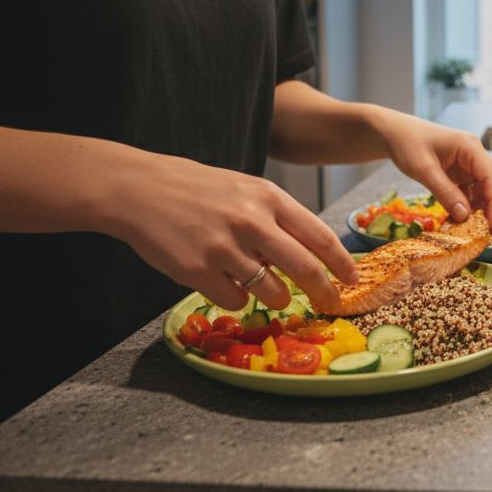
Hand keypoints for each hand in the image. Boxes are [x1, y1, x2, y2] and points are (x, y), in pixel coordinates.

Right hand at [105, 154, 359, 311]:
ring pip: (272, 292)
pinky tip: (225, 283)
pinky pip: (235, 301)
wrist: (139, 189)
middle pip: (305, 269)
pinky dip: (237, 299)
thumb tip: (311, 252)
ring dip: (277, 298)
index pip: (319, 235)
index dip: (341, 262)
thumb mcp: (245, 189)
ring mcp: (224, 247)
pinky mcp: (198, 270)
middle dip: (324, 292)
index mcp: (268, 197)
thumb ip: (277, 216)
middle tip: (330, 303)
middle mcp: (251, 221)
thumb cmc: (197, 190)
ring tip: (267, 289)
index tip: (352, 278)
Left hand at [374, 112, 491, 231]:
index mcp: (470, 147)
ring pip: (488, 187)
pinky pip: (474, 189)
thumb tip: (464, 216)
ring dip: (485, 206)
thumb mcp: (423, 170)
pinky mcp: (463, 170)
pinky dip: (473, 204)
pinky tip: (464, 216)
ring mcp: (470, 161)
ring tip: (475, 226)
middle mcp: (475, 153)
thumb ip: (444, 192)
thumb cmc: (407, 144)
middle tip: (489, 232)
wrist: (395, 133)